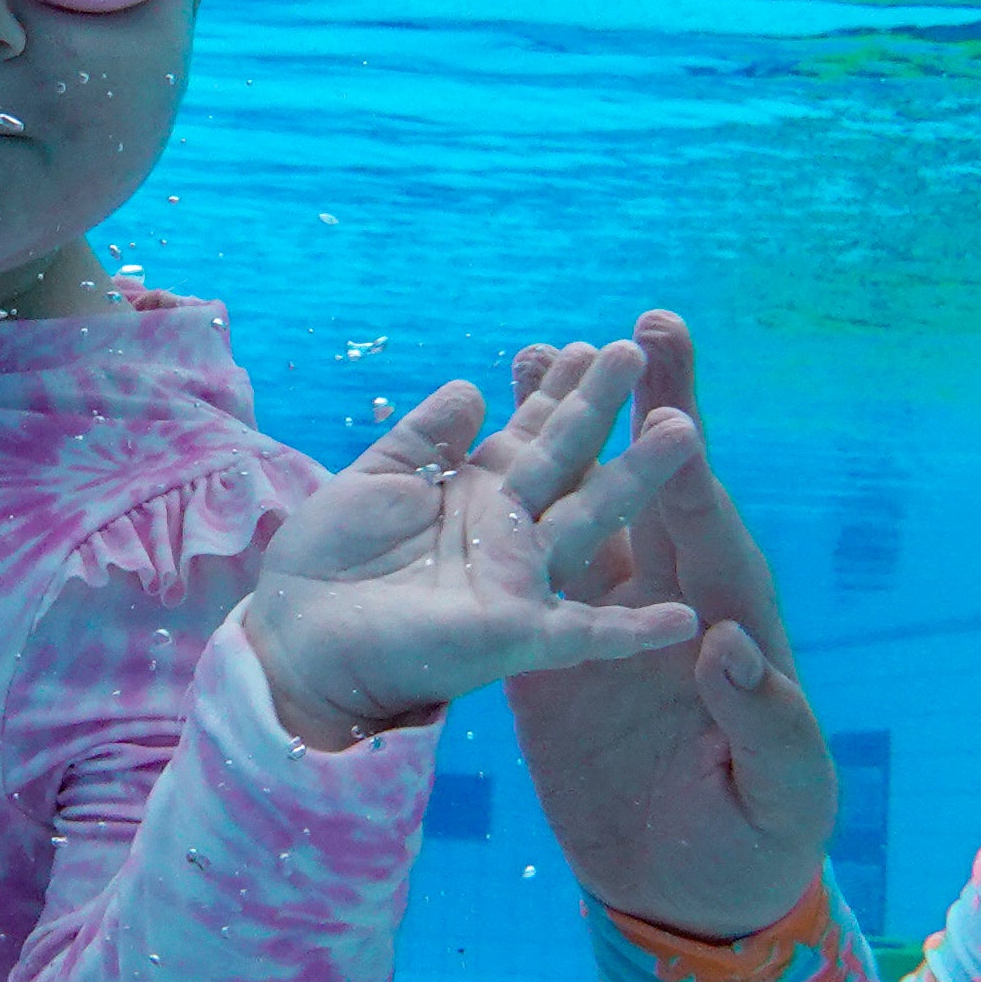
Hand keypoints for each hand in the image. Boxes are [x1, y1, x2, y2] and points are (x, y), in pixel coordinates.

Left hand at [239, 339, 703, 748]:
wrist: (294, 638)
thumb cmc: (325, 565)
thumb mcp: (372, 479)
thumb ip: (424, 436)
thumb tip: (471, 387)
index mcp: (474, 494)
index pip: (530, 432)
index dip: (559, 390)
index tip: (594, 343)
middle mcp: (506, 532)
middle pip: (566, 460)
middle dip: (600, 407)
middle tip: (640, 352)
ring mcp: (517, 582)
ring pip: (589, 520)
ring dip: (636, 478)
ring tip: (682, 430)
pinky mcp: (514, 635)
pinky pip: (584, 635)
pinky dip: (634, 631)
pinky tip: (686, 620)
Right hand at [500, 313, 840, 940]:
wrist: (693, 889)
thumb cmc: (757, 844)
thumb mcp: (781, 790)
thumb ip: (769, 721)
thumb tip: (730, 648)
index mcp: (731, 617)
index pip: (709, 520)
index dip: (689, 450)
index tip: (675, 382)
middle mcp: (674, 597)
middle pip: (652, 483)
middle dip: (638, 405)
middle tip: (628, 324)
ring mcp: (612, 615)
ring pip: (586, 503)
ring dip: (567, 432)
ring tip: (537, 354)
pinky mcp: (556, 647)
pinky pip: (535, 561)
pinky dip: (511, 501)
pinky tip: (480, 450)